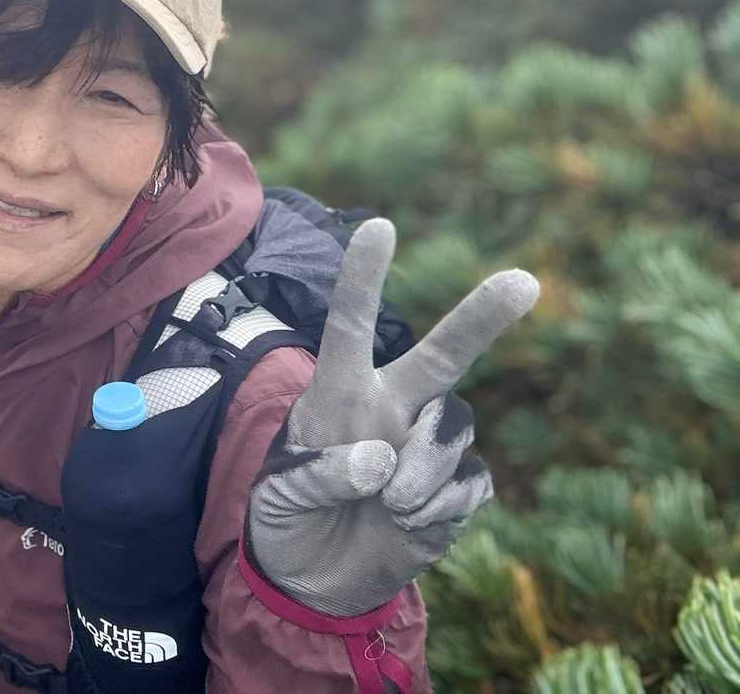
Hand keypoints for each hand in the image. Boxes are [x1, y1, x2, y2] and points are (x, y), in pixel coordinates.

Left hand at [246, 219, 538, 616]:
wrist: (312, 580)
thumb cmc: (287, 515)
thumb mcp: (280, 493)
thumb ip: (321, 472)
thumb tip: (380, 459)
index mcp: (340, 392)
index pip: (351, 326)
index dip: (365, 278)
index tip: (380, 226)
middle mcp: (392, 406)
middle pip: (444, 355)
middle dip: (482, 317)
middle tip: (524, 281)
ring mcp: (428, 446)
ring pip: (456, 429)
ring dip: (425, 468)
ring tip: (389, 502)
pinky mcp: (455, 491)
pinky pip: (469, 484)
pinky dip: (438, 506)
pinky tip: (406, 521)